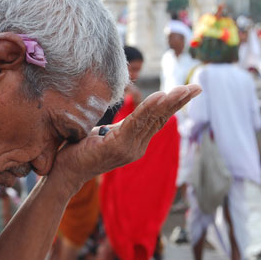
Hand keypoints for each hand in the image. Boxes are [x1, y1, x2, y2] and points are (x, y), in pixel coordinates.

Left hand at [51, 85, 200, 196]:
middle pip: (161, 119)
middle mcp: (136, 147)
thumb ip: (116, 127)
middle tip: (197, 87)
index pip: (157, 120)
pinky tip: (160, 97)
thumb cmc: (77, 151)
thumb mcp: (101, 134)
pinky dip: (149, 109)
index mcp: (134, 142)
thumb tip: (123, 114)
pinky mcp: (117, 147)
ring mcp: (128, 149)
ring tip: (184, 90)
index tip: (188, 91)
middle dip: (179, 102)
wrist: (63, 172)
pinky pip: (136, 124)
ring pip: (152, 120)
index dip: (173, 105)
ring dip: (169, 103)